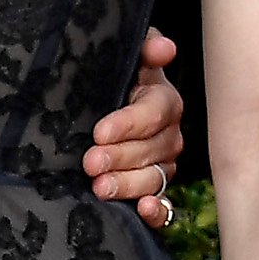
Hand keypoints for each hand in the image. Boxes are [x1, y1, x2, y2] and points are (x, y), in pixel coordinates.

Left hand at [85, 27, 187, 225]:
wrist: (99, 107)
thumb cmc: (114, 79)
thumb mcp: (125, 57)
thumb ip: (143, 48)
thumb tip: (163, 47)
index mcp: (163, 101)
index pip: (153, 113)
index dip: (128, 123)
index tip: (99, 132)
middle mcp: (169, 135)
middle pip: (151, 150)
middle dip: (119, 157)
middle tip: (90, 162)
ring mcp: (163, 165)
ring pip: (154, 178)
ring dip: (129, 184)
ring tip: (100, 187)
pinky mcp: (154, 191)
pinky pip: (164, 207)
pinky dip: (157, 212)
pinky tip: (143, 210)